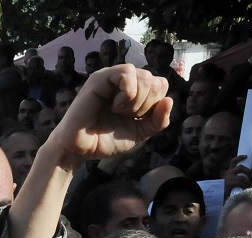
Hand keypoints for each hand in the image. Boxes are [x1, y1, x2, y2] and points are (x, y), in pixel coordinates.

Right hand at [46, 66, 171, 165]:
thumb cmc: (106, 140)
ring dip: (137, 101)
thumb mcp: (140, 133)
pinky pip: (127, 73)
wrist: (82, 149)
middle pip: (155, 81)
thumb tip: (169, 100)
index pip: (161, 85)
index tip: (138, 119)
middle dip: (147, 105)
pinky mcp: (101, 78)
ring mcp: (113, 77)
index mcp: (136, 91)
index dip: (156, 105)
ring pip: (145, 76)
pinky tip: (114, 105)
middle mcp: (125, 81)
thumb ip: (158, 121)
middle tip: (127, 116)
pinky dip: (128, 93)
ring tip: (119, 111)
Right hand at [223, 155, 251, 193]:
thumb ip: (241, 177)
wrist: (219, 196)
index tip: (246, 156)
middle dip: (248, 171)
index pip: (233, 161)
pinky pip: (239, 183)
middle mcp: (228, 173)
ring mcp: (228, 179)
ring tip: (249, 185)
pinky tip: (246, 188)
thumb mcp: (233, 181)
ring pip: (241, 177)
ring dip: (247, 181)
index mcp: (229, 172)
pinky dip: (244, 186)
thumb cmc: (228, 189)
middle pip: (240, 168)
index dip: (240, 158)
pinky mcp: (228, 184)